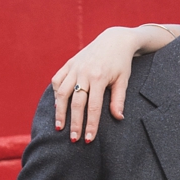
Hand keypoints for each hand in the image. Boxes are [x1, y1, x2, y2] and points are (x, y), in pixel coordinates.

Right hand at [52, 28, 143, 142]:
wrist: (114, 40)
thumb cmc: (121, 63)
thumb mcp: (123, 80)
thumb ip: (118, 99)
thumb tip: (118, 118)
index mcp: (99, 78)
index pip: (93, 107)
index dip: (90, 125)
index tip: (88, 139)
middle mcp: (84, 73)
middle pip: (76, 103)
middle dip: (74, 123)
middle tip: (73, 139)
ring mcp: (74, 67)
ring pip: (62, 92)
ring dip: (60, 111)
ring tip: (59, 127)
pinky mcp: (69, 64)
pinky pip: (57, 79)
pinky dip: (56, 93)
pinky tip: (57, 106)